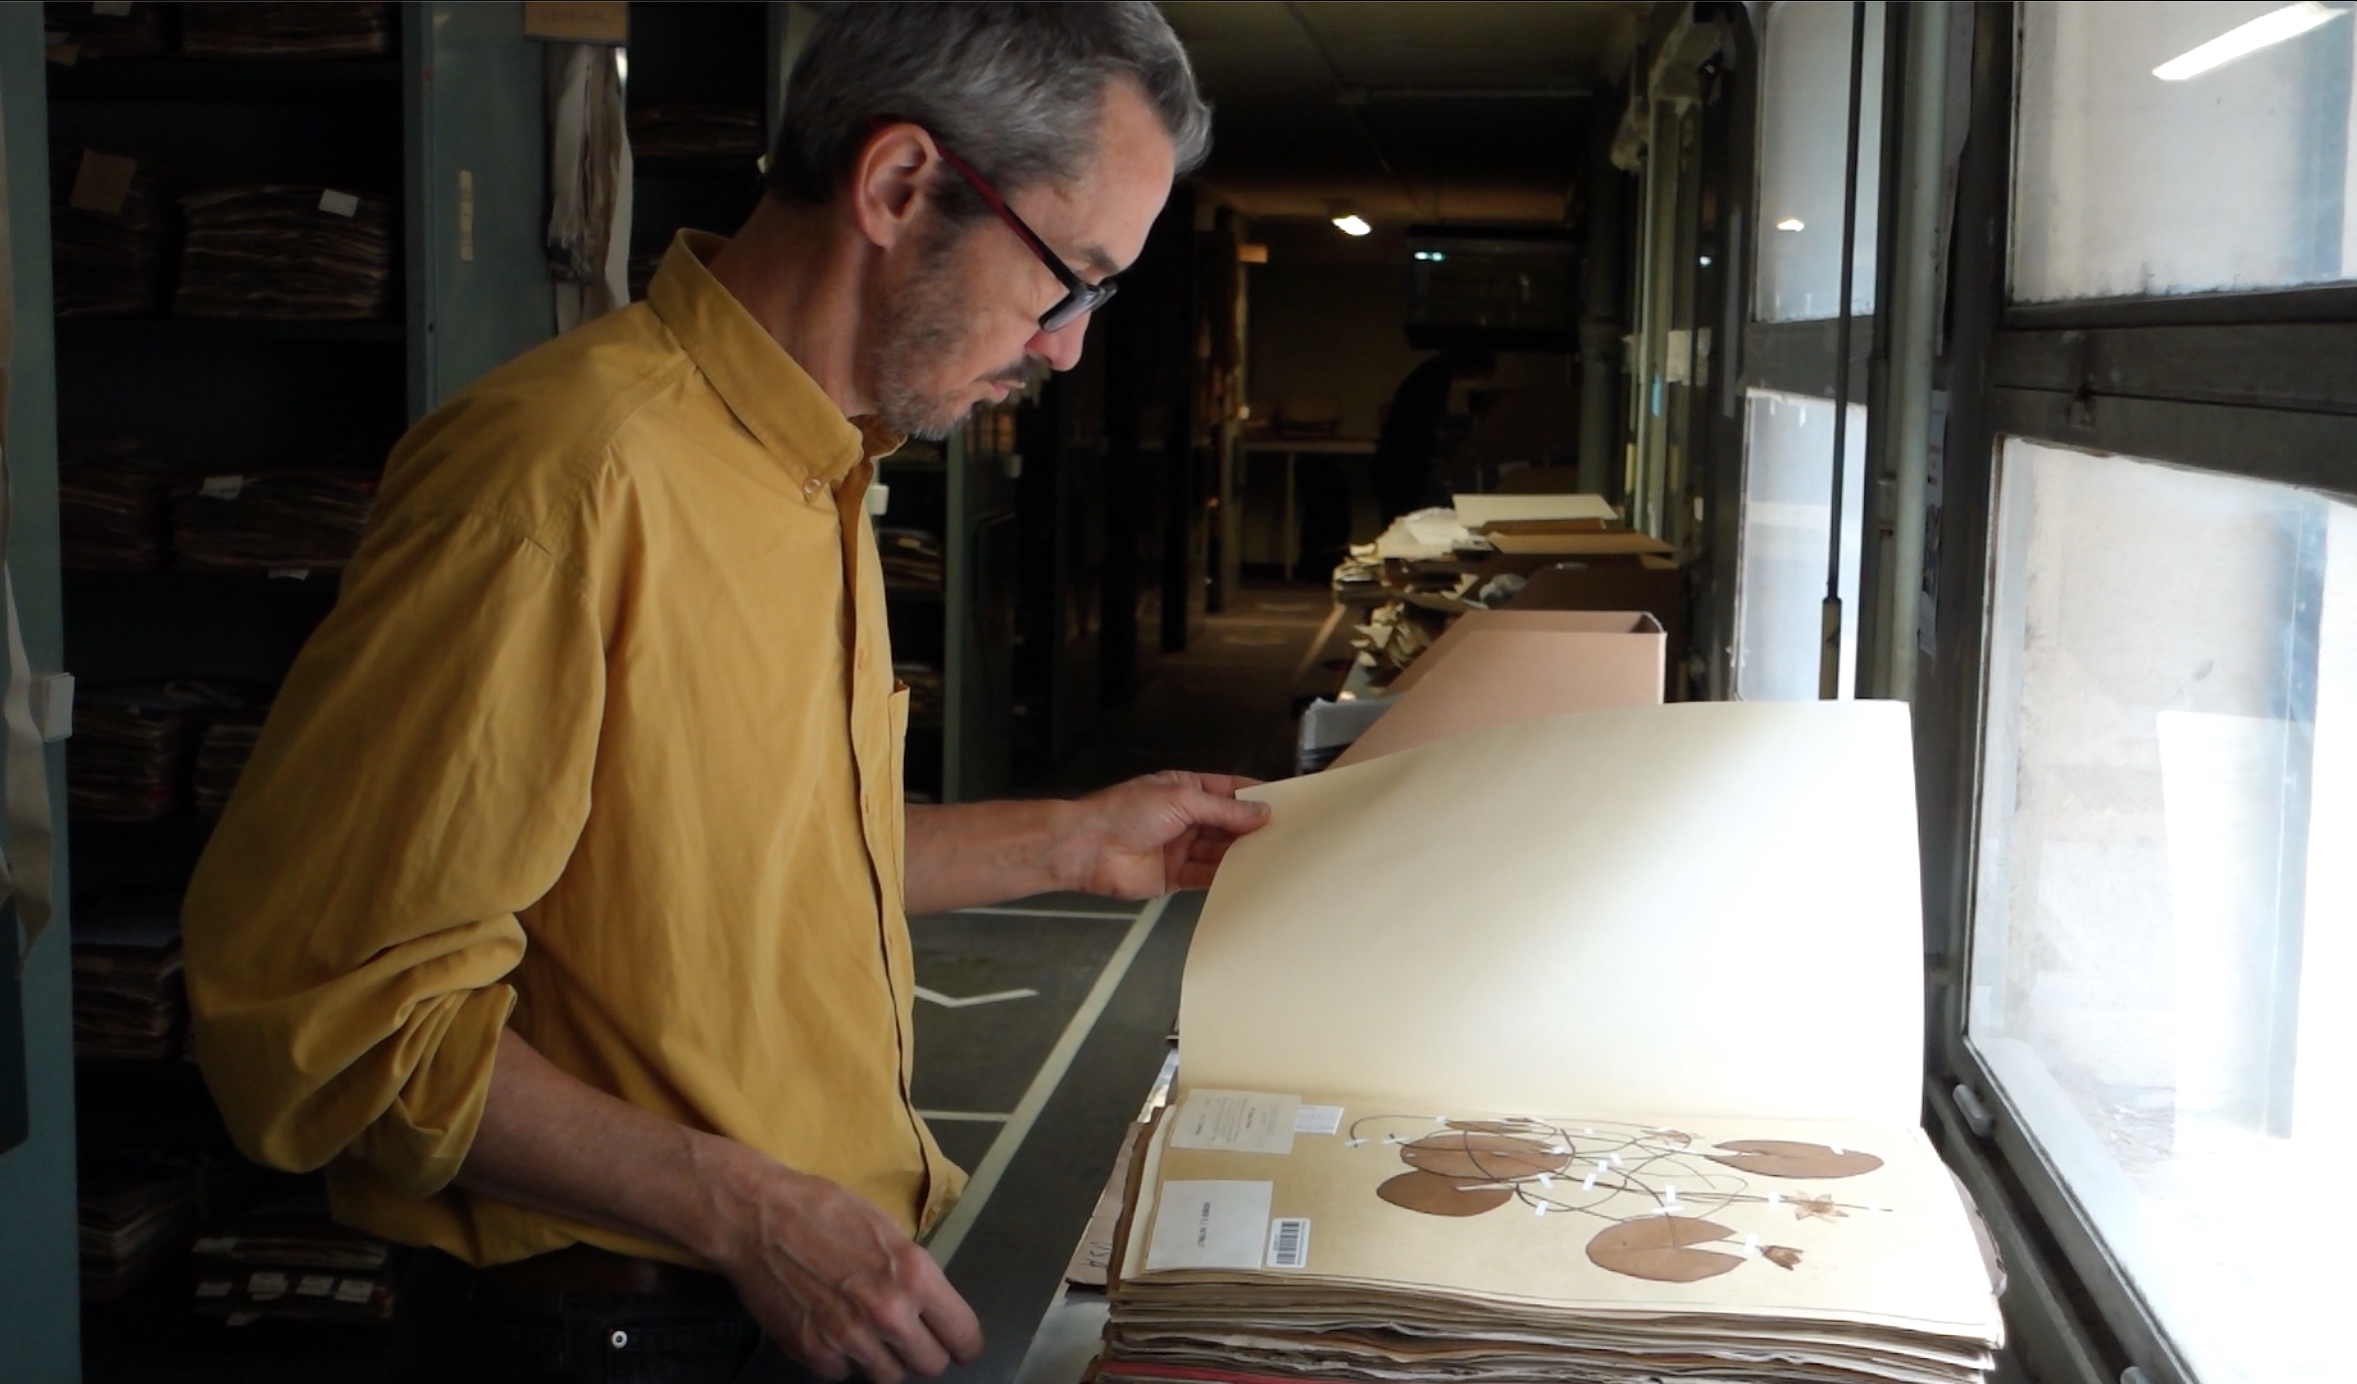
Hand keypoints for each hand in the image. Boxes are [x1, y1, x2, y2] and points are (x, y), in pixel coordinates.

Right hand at [713, 1164, 981, 1382]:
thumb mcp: (887, 1231)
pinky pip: (843, 1374)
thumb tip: (932, 1307)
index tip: (959, 1345)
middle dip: (924, 1352)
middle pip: (931, 1366)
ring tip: (868, 1331)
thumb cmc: (824, 1211)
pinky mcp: (813, 1353)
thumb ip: (914, 1275)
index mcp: (914, 1276)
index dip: (964, 1343)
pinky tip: (833, 1330)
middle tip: (910, 1337)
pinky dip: (842, 1359)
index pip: (963, 1336)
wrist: (758, 1218)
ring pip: (889, 1377)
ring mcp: (848, 1338)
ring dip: (884, 1359)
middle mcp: (888, 1315)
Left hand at [1059, 771, 1271, 898]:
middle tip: (1288, 835)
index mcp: (1185, 789)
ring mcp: (1181, 848)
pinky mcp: (1176, 877)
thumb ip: (1223, 810)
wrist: (1088, 848)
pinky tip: (1248, 877)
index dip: (1255, 796)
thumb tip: (1261, 813)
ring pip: (1220, 851)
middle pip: (1227, 824)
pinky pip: (1206, 877)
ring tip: (1275, 858)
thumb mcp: (1181, 799)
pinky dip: (1225, 877)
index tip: (1285, 804)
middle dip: (1252, 829)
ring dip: (1242, 854)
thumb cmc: (1129, 812)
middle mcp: (1186, 818)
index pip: (1228, 791)